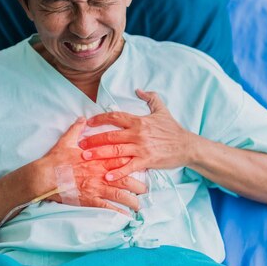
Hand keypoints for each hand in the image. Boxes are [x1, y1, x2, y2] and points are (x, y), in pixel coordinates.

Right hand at [39, 117, 146, 214]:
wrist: (44, 176)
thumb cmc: (55, 160)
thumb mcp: (66, 141)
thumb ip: (77, 129)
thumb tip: (82, 119)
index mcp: (97, 158)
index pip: (121, 158)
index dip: (133, 162)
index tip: (141, 166)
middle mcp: (100, 173)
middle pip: (125, 178)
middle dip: (137, 184)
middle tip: (145, 189)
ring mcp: (96, 187)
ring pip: (120, 194)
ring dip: (131, 200)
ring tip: (139, 205)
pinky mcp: (89, 199)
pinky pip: (107, 207)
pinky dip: (118, 212)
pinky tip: (126, 216)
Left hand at [79, 89, 194, 181]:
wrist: (186, 146)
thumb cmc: (172, 129)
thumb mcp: (161, 110)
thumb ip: (150, 98)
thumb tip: (139, 89)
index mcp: (138, 121)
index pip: (114, 117)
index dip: (99, 119)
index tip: (87, 122)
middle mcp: (137, 134)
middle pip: (110, 136)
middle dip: (93, 140)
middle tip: (79, 144)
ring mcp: (141, 148)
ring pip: (115, 151)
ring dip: (99, 154)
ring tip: (85, 158)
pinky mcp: (147, 161)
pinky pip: (129, 167)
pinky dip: (117, 172)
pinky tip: (106, 176)